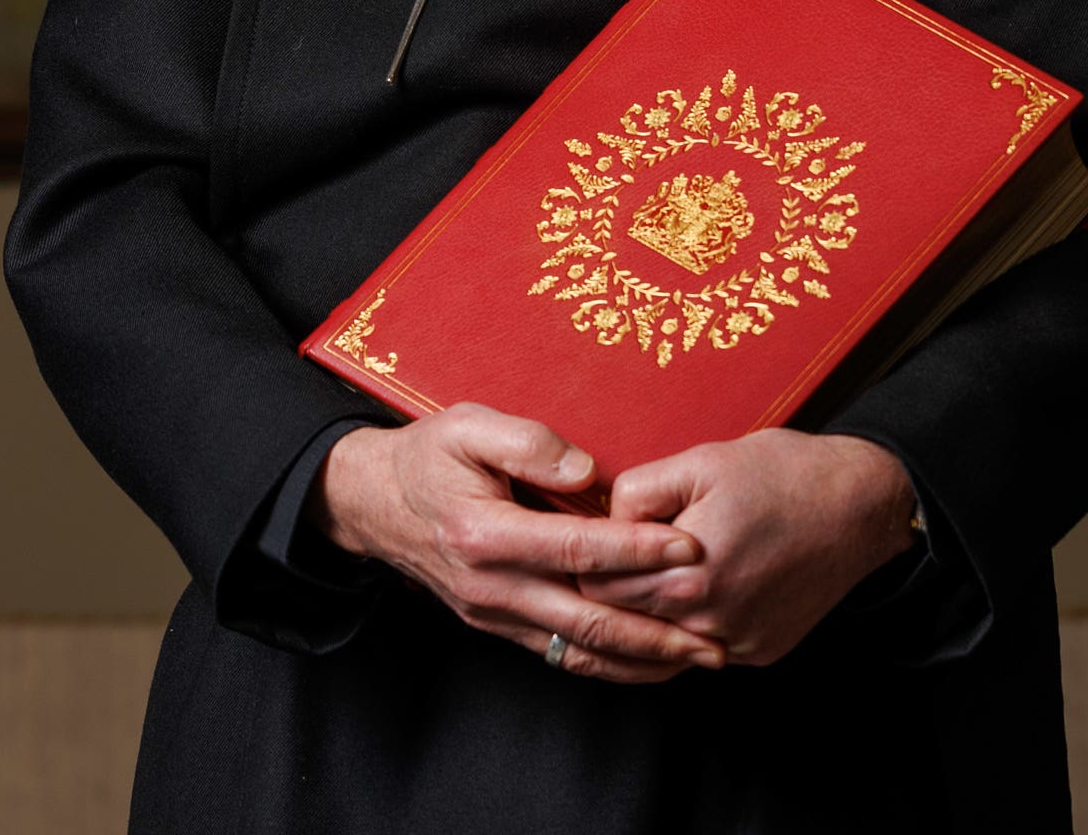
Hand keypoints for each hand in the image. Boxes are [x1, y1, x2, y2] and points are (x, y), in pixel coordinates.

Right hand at [310, 404, 728, 682]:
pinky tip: (649, 660)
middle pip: (586, 619)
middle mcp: (490, 586)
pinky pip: (560, 652)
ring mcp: (494, 614)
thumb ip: (527, 442)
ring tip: (698, 657)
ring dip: (641, 659)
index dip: (638, 549)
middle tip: (714, 635)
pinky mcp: (498, 625)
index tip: (691, 547)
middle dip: (656, 632)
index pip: (577, 548)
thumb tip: (587, 472)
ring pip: (578, 649)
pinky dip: (608, 661)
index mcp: (484, 533)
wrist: (373, 503)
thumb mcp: (466, 426)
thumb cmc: (427, 456)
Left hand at [576, 430, 917, 666]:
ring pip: (663, 642)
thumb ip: (636, 495)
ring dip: (653, 611)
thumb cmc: (780, 474)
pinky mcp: (760, 652)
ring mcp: (738, 645)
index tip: (594, 538)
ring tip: (658, 568)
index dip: (589, 562)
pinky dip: (693, 624)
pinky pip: (704, 648)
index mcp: (688, 576)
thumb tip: (603, 523)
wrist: (860, 505)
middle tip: (620, 551)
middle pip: (625, 622)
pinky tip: (701, 585)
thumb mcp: (698, 462)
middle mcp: (712, 624)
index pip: (599, 591)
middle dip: (615, 586)